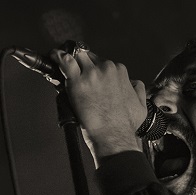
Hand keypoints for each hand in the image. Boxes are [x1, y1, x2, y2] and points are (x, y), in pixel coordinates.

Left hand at [51, 48, 146, 162]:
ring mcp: (91, 74)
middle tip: (76, 74)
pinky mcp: (77, 82)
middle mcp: (106, 69)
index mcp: (119, 72)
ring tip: (62, 63)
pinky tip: (54, 57)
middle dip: (82, 65)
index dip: (95, 70)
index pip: (103, 63)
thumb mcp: (141, 106)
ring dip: (70, 61)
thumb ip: (138, 91)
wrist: (114, 137)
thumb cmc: (126, 126)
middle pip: (89, 58)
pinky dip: (58, 57)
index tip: (90, 77)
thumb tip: (133, 84)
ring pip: (77, 57)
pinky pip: (65, 62)